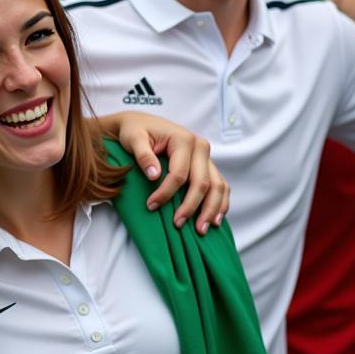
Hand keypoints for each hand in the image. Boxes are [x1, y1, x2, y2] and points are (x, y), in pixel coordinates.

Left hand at [106, 110, 229, 232]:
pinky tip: (214, 220)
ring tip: (201, 229)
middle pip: (202, 183)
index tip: (151, 206)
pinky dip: (220, 203)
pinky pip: (220, 186)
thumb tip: (154, 176)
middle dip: (191, 206)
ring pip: (217, 186)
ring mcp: (206, 157)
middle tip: (178, 224)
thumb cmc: (136, 131)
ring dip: (211, 210)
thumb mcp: (134, 138)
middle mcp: (200, 147)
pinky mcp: (207, 165)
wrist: (141, 124)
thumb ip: (143, 155)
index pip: (179, 173)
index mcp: (183, 139)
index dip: (166, 193)